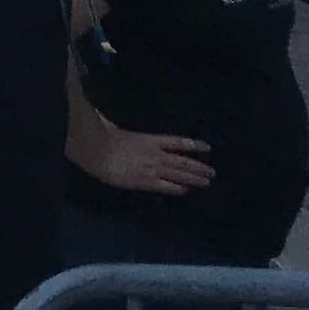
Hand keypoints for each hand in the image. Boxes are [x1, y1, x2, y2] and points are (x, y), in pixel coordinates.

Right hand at [89, 125, 214, 197]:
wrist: (96, 151)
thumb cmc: (101, 136)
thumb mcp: (111, 126)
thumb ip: (114, 124)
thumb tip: (105, 118)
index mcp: (149, 139)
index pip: (177, 141)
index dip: (193, 144)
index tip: (207, 147)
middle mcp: (155, 154)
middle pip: (183, 161)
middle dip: (199, 167)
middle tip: (212, 173)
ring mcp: (152, 169)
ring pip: (179, 175)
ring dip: (194, 179)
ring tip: (207, 182)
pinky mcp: (146, 182)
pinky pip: (166, 187)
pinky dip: (178, 189)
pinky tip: (186, 191)